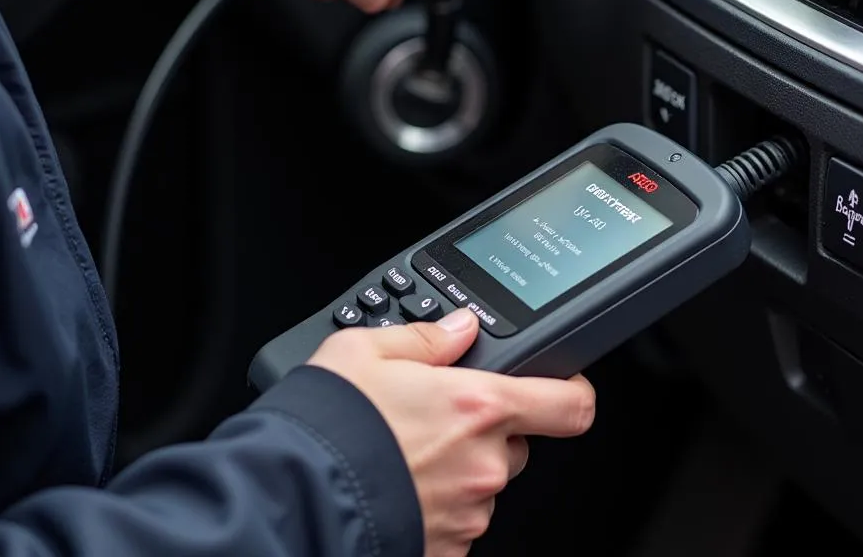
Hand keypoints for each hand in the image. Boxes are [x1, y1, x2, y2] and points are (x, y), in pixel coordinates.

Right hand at [307, 309, 595, 556]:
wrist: (291, 498)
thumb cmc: (328, 424)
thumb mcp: (367, 350)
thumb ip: (427, 337)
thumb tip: (461, 328)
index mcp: (479, 405)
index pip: (570, 405)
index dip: (572, 392)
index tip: (562, 386)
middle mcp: (484, 463)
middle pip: (517, 443)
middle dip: (487, 430)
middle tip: (437, 419)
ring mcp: (468, 513)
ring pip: (484, 482)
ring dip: (459, 469)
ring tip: (404, 453)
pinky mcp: (446, 550)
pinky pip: (458, 521)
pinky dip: (437, 505)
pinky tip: (398, 486)